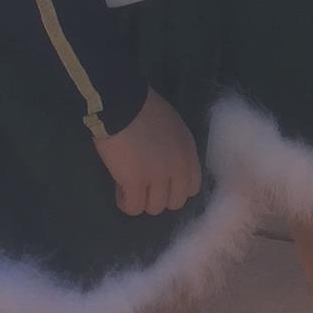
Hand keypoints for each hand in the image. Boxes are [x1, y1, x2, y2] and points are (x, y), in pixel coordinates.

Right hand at [92, 91, 200, 216]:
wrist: (122, 104)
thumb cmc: (143, 109)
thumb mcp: (172, 127)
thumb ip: (175, 149)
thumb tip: (165, 166)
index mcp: (188, 152)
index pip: (193, 187)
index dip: (175, 188)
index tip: (161, 182)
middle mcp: (178, 167)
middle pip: (175, 202)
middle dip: (159, 197)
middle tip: (144, 185)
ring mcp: (158, 177)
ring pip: (154, 208)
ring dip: (141, 200)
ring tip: (128, 185)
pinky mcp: (136, 183)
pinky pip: (133, 208)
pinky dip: (125, 202)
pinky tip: (119, 189)